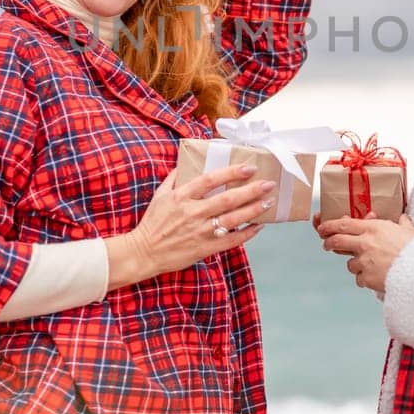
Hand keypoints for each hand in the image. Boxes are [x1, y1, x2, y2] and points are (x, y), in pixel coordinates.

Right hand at [105, 163, 272, 289]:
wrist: (144, 252)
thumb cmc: (153, 223)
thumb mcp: (160, 195)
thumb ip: (174, 177)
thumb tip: (186, 161)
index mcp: (182, 197)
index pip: (211, 180)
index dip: (232, 172)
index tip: (249, 167)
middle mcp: (193, 213)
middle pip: (228, 199)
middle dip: (251, 190)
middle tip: (268, 184)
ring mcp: (200, 231)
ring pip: (232, 219)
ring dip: (253, 210)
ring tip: (268, 202)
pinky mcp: (205, 248)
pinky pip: (231, 240)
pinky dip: (246, 233)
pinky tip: (258, 226)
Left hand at [317, 214, 413, 293]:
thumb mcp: (409, 230)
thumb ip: (402, 223)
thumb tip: (402, 218)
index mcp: (373, 228)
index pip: (343, 224)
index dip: (329, 226)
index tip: (322, 228)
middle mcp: (365, 243)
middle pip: (336, 242)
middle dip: (328, 243)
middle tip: (327, 245)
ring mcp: (364, 262)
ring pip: (350, 264)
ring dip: (356, 265)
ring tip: (371, 266)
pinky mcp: (367, 278)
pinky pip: (360, 279)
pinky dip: (365, 279)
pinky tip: (377, 278)